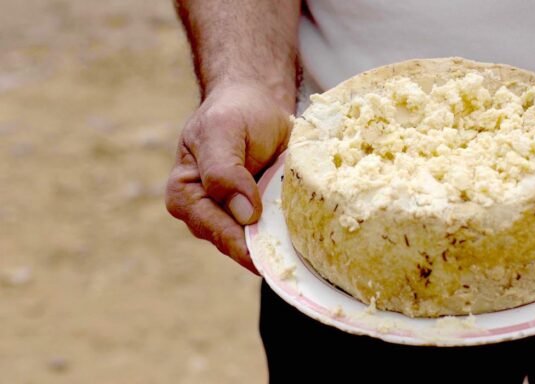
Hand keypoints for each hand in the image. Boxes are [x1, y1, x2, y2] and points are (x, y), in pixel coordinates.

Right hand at [166, 84, 290, 271]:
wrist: (255, 102)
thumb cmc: (234, 112)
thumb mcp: (223, 131)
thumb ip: (223, 171)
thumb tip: (245, 215)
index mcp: (184, 195)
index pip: (217, 230)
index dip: (246, 245)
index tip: (275, 256)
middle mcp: (202, 214)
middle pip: (237, 245)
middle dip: (267, 252)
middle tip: (301, 264)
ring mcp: (230, 219)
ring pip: (257, 245)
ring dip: (281, 248)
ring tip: (308, 255)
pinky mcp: (256, 219)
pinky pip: (272, 235)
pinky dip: (289, 238)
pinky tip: (308, 242)